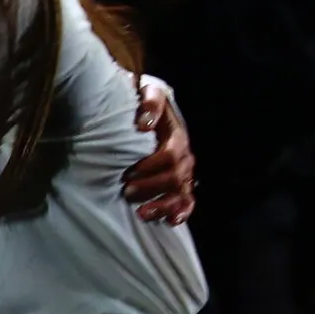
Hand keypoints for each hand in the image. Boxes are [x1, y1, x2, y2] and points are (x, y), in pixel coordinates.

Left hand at [124, 83, 195, 225]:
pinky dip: (181, 212)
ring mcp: (184, 171)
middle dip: (151, 187)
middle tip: (126, 193)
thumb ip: (150, 102)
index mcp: (176, 135)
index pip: (170, 155)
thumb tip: (145, 123)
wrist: (148, 106)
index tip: (128, 174)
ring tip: (142, 214)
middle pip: (174, 177)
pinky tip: (171, 222)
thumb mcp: (147, 91)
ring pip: (181, 192)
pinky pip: (187, 200)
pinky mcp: (181, 182)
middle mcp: (184, 155)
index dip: (150, 166)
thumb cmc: (143, 101)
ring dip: (163, 205)